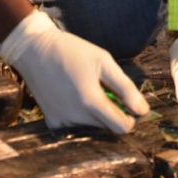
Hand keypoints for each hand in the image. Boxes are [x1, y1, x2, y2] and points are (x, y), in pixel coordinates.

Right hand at [0, 10, 148, 132]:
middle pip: (107, 128)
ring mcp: (61, 122)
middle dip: (113, 114)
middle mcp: (75, 117)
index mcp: (91, 102)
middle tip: (106, 91)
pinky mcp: (51, 122)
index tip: (128, 104)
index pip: (122, 127)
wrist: (33, 49)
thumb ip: (125, 88)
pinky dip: (81, 116)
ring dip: (96, 115)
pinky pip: (76, 126)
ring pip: (92, 128)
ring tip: (86, 90)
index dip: (130, 117)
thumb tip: (143, 110)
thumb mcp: (104, 62)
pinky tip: (74, 97)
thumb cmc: (72, 51)